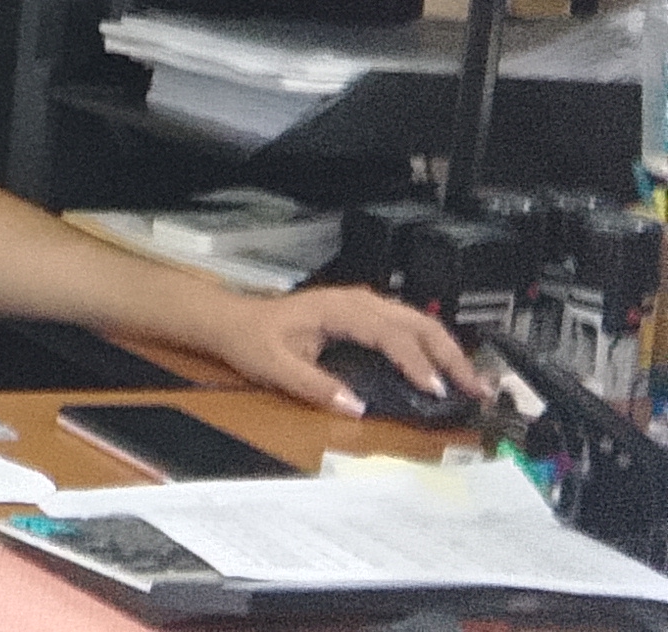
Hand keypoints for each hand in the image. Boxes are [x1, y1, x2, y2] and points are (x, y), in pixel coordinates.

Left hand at [175, 285, 484, 413]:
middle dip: (450, 355)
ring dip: (447, 349)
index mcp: (338, 309)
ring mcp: (362, 305)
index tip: (435, 389)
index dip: (415, 361)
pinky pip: (407, 325)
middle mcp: (356, 301)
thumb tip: (356, 406)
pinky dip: (431, 345)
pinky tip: (444, 367)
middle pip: (417, 322)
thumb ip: (315, 386)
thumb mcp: (275, 366)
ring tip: (471, 381)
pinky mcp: (364, 314)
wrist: (232, 321)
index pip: (390, 333)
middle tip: (475, 388)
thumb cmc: (252, 340)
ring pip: (418, 321)